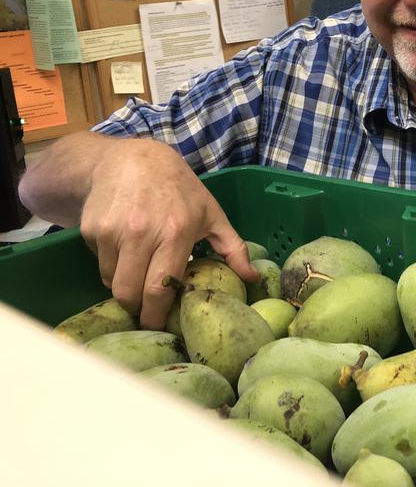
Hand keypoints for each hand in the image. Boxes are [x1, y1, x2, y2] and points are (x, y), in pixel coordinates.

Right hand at [80, 139, 257, 329]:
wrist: (132, 159)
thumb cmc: (179, 189)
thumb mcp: (211, 213)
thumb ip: (233, 248)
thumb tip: (253, 279)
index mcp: (176, 232)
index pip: (160, 288)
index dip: (156, 315)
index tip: (160, 327)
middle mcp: (141, 233)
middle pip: (129, 293)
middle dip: (137, 309)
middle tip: (146, 312)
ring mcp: (112, 231)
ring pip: (112, 282)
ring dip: (124, 287)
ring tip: (139, 277)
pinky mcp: (91, 229)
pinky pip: (100, 264)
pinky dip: (111, 268)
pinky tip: (125, 252)